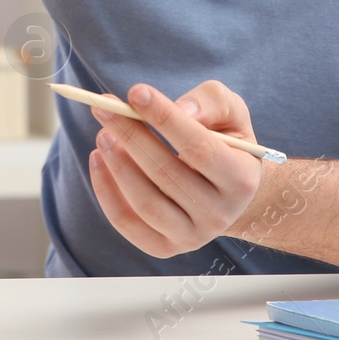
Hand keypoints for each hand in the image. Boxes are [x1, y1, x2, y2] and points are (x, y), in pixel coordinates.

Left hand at [86, 80, 264, 257]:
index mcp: (241, 179)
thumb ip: (210, 103)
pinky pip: (128, 223)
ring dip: (117, 164)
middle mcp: (219, 214)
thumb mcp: (230, 113)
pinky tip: (98, 160)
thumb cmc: (225, 142)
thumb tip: (180, 109)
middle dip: (131, 136)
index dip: (165, 119)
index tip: (136, 92)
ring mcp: (192, 236)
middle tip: (104, 107)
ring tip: (103, 133)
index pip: (199, 148)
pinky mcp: (165, 247)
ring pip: (145, 203)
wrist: (229, 192)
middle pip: (166, 174)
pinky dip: (106, 191)